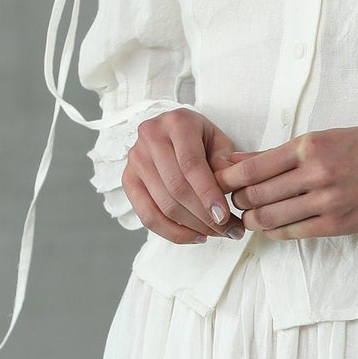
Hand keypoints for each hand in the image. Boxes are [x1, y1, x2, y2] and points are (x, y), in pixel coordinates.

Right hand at [121, 109, 246, 243]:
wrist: (173, 131)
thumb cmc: (201, 138)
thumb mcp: (219, 141)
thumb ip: (225, 164)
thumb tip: (229, 191)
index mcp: (177, 122)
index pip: (191, 164)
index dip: (208, 193)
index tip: (224, 217)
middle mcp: (151, 137)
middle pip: (176, 188)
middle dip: (204, 216)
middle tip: (229, 231)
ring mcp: (135, 159)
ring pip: (163, 204)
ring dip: (193, 227)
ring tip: (217, 234)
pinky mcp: (128, 179)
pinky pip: (147, 216)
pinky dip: (172, 232)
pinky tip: (195, 236)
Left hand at [212, 126, 357, 239]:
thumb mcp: (323, 137)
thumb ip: (278, 153)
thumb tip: (236, 161)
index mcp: (310, 145)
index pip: (252, 168)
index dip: (227, 179)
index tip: (218, 181)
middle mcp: (316, 173)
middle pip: (255, 195)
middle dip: (236, 200)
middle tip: (230, 200)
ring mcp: (327, 201)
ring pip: (269, 217)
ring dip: (251, 220)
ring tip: (248, 216)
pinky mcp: (337, 224)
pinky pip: (292, 233)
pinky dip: (274, 231)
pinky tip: (271, 226)